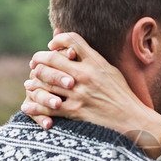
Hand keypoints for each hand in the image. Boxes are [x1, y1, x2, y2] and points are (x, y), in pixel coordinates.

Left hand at [21, 32, 160, 157]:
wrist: (133, 120)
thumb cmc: (122, 95)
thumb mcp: (111, 71)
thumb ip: (93, 59)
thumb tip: (75, 47)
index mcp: (96, 62)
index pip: (72, 40)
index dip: (57, 40)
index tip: (51, 46)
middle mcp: (86, 75)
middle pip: (53, 59)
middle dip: (38, 60)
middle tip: (34, 64)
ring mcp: (79, 93)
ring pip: (46, 81)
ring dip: (34, 82)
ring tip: (30, 84)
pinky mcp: (75, 111)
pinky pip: (48, 106)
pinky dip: (35, 106)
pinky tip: (27, 105)